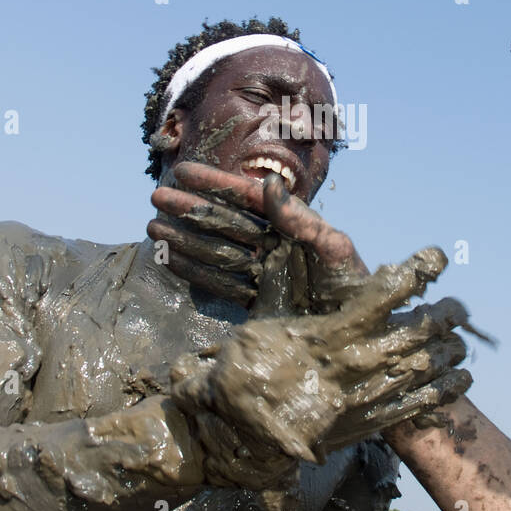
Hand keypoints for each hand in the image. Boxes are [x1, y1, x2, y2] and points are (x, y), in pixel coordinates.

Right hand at [161, 163, 368, 311]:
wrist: (357, 339)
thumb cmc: (355, 288)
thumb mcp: (334, 249)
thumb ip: (300, 220)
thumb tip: (269, 184)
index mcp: (294, 225)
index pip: (248, 197)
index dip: (215, 183)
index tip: (184, 170)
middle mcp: (275, 245)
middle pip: (224, 220)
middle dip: (190, 208)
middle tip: (155, 196)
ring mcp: (264, 273)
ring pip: (215, 249)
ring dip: (184, 238)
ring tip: (152, 227)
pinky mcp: (258, 301)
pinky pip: (218, 282)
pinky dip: (193, 270)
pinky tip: (169, 259)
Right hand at [168, 247, 472, 463]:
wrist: (242, 433)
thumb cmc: (249, 369)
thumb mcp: (264, 318)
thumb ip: (284, 279)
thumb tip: (281, 240)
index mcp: (333, 331)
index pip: (389, 292)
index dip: (420, 270)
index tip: (436, 258)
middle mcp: (357, 361)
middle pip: (422, 330)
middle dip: (447, 314)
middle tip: (455, 306)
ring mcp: (368, 395)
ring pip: (429, 367)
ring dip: (451, 350)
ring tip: (458, 340)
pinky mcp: (372, 422)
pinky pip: (423, 404)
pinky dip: (449, 388)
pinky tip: (460, 376)